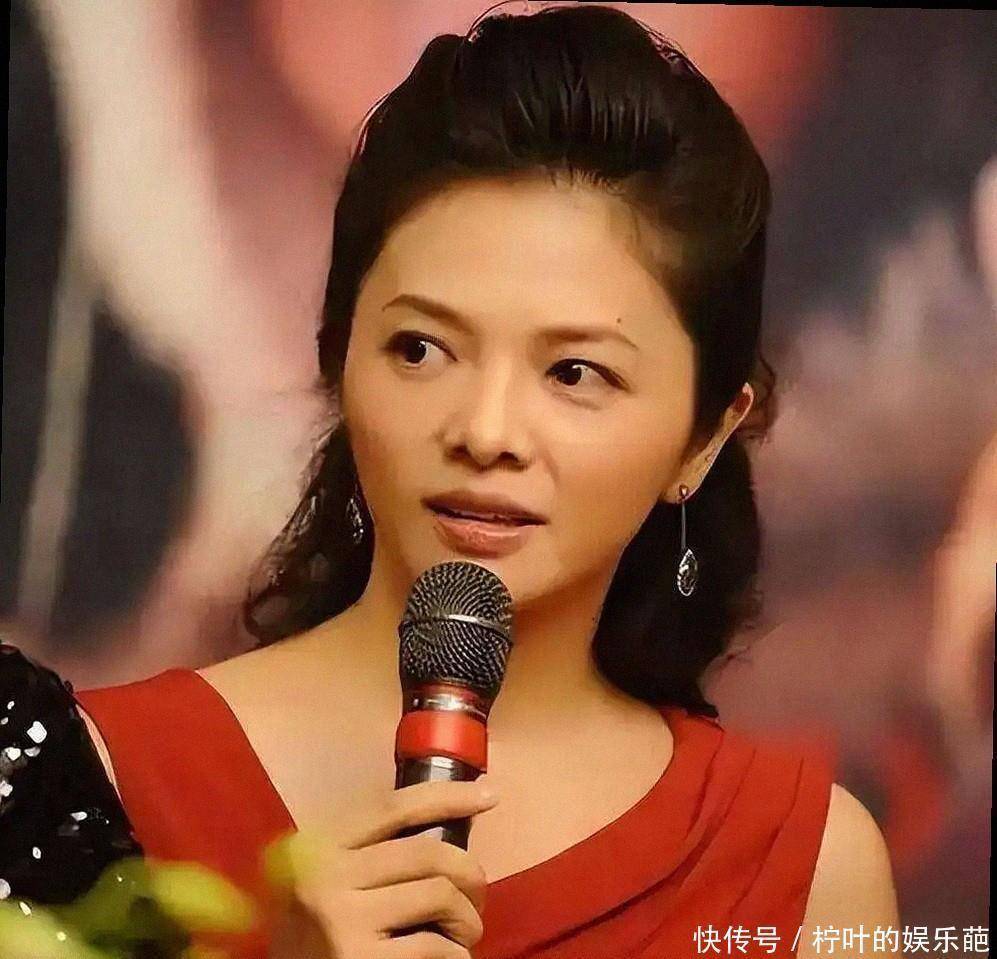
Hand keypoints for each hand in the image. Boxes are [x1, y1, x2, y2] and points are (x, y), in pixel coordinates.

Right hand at [266, 778, 498, 958]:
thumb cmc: (313, 939)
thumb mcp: (326, 882)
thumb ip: (366, 855)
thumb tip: (446, 827)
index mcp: (318, 848)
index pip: (393, 807)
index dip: (448, 796)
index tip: (489, 794)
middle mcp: (326, 878)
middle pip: (428, 852)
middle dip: (470, 873)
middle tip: (476, 898)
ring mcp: (342, 922)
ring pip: (440, 894)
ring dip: (467, 919)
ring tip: (463, 935)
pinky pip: (435, 946)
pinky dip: (455, 955)